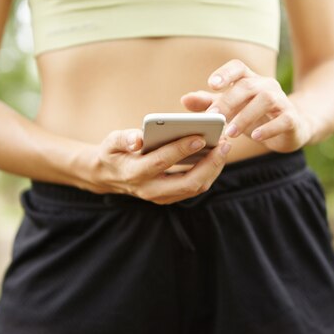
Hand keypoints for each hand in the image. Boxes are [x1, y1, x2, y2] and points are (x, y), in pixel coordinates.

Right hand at [92, 129, 230, 204]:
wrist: (109, 176)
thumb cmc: (113, 153)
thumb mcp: (111, 142)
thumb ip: (124, 139)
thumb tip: (138, 138)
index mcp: (135, 173)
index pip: (162, 162)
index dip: (182, 149)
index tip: (200, 136)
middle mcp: (150, 189)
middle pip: (188, 183)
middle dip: (209, 164)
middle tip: (224, 144)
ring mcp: (162, 197)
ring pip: (195, 188)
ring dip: (213, 169)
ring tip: (224, 147)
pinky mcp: (170, 197)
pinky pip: (194, 188)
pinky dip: (209, 173)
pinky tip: (217, 156)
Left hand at [181, 59, 312, 152]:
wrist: (291, 129)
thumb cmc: (255, 117)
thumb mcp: (231, 110)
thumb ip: (209, 104)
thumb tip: (185, 100)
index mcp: (250, 81)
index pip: (238, 67)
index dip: (225, 73)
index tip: (212, 85)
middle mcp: (267, 86)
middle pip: (248, 85)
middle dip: (229, 101)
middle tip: (213, 117)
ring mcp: (282, 101)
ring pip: (265, 100)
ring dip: (246, 115)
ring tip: (230, 132)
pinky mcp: (292, 119)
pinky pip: (283, 119)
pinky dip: (268, 127)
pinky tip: (255, 136)